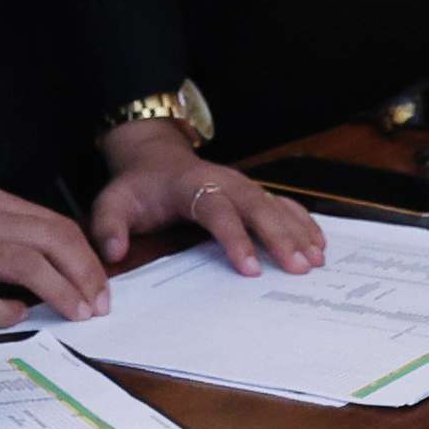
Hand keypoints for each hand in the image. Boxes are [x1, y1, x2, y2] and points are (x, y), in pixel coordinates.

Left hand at [90, 139, 324, 276]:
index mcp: (192, 186)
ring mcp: (242, 185)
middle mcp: (225, 182)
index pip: (218, 211)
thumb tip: (114, 253)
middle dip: (281, 237)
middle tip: (300, 267)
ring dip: (298, 232)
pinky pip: (283, 204)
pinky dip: (302, 222)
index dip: (235, 239)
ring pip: (276, 206)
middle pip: (258, 207)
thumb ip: (109, 226)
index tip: (250, 269)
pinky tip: (319, 243)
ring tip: (317, 260)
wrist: (155, 159)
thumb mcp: (114, 202)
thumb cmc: (138, 187)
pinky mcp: (252, 192)